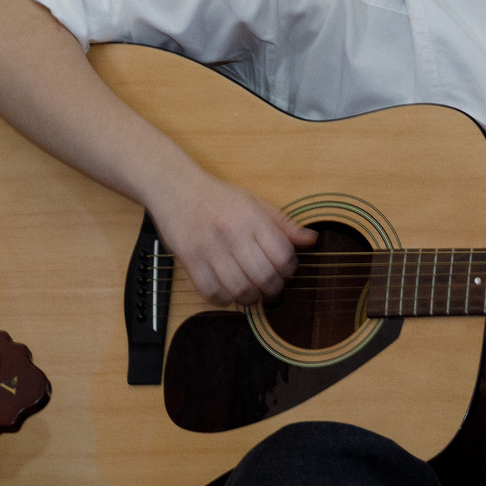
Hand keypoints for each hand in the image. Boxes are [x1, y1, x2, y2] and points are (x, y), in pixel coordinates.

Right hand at [151, 169, 316, 307]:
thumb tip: (311, 241)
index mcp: (252, 217)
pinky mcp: (189, 259)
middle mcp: (232, 233)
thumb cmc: (217, 197)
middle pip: (264, 277)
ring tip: (252, 294)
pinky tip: (227, 292)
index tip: (285, 272)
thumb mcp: (255, 202)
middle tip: (271, 289)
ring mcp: (208, 247)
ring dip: (251, 299)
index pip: (283, 256)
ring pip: (239, 289)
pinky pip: (211, 292)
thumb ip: (284, 224)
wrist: (175, 186)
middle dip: (273, 290)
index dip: (290, 271)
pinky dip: (223, 299)